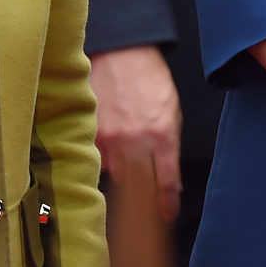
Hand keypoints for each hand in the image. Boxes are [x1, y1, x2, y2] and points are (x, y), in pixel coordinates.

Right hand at [89, 47, 182, 222]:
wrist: (122, 53)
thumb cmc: (150, 78)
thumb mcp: (173, 110)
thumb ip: (170, 144)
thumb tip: (167, 172)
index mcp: (162, 136)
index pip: (166, 183)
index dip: (167, 203)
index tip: (167, 214)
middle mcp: (136, 142)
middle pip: (140, 186)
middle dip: (145, 193)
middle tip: (147, 194)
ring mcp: (111, 139)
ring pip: (117, 174)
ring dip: (125, 172)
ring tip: (129, 158)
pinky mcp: (92, 134)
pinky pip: (99, 159)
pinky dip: (107, 157)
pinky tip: (112, 145)